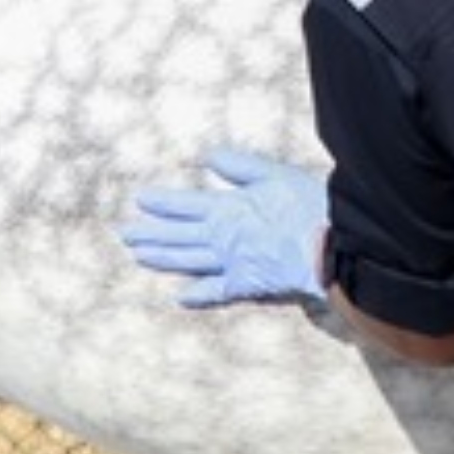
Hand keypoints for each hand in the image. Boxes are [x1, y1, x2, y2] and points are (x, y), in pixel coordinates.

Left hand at [120, 146, 326, 306]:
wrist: (330, 248)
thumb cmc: (307, 206)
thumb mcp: (274, 174)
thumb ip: (238, 166)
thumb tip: (206, 156)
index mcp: (226, 209)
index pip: (183, 205)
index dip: (159, 202)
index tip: (138, 199)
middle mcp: (221, 239)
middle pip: (177, 236)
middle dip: (149, 233)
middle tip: (124, 232)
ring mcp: (230, 266)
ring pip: (187, 263)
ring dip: (161, 259)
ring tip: (139, 256)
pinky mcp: (245, 287)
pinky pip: (213, 293)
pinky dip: (195, 296)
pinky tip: (179, 297)